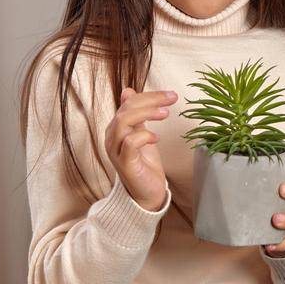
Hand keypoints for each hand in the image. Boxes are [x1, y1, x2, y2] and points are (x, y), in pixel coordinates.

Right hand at [105, 87, 175, 211]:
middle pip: (126, 109)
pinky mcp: (124, 163)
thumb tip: (128, 91)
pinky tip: (156, 138)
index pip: (128, 103)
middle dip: (150, 100)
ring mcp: (116, 150)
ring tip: (166, 113)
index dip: (149, 95)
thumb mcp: (142, 133)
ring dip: (146, 114)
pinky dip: (144, 136)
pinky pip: (129, 143)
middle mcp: (112, 137)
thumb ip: (136, 115)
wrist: (146, 192)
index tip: (171, 94)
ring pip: (123, 122)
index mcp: (116, 128)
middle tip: (172, 98)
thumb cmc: (144, 163)